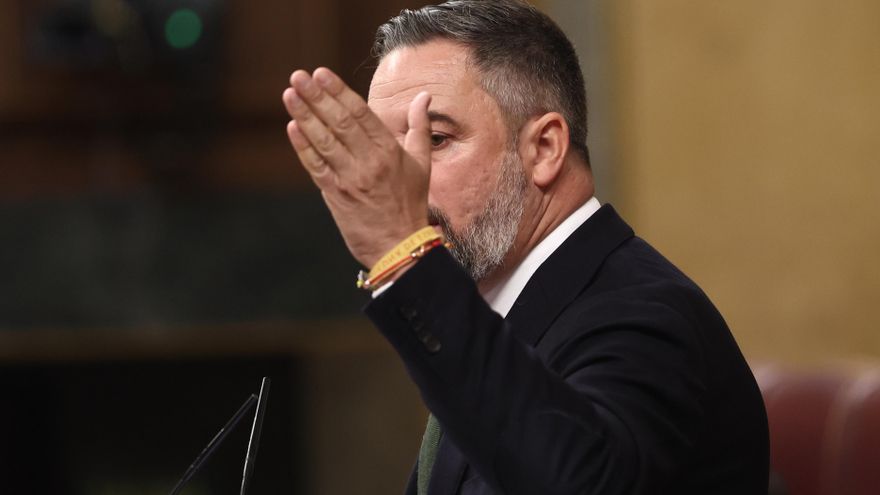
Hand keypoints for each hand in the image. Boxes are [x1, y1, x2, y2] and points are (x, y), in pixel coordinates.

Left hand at [282, 67, 432, 267]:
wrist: (401, 246)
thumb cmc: (411, 203)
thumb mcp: (422, 163)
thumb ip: (419, 127)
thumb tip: (423, 97)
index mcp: (390, 151)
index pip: (361, 113)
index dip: (339, 92)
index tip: (321, 73)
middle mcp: (370, 162)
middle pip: (340, 122)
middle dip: (317, 97)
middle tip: (299, 76)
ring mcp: (351, 180)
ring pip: (324, 142)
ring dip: (304, 116)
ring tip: (289, 94)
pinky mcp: (337, 196)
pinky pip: (316, 168)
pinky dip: (303, 148)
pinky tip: (292, 128)